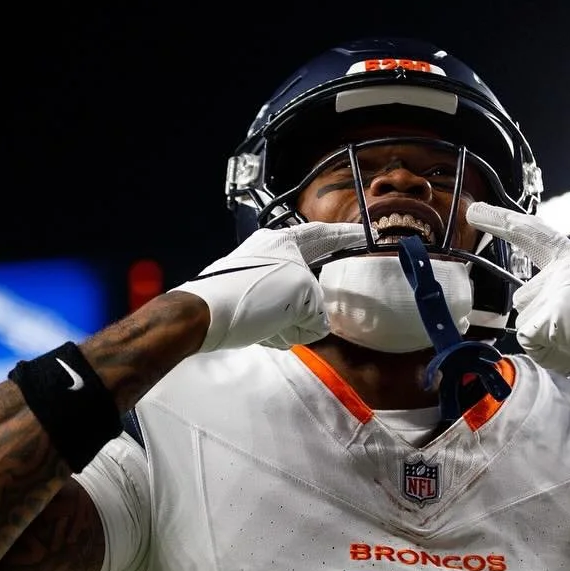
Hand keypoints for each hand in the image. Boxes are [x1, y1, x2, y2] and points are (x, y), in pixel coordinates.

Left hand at [174, 222, 365, 352]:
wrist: (204, 315)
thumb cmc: (254, 296)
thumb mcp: (303, 299)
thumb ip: (319, 311)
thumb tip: (312, 323)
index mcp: (284, 242)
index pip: (324, 235)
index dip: (347, 236)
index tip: (365, 235)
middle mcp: (268, 253)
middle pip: (307, 276)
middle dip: (312, 300)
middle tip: (316, 312)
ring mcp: (254, 275)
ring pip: (290, 300)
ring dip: (292, 319)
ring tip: (282, 331)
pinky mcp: (243, 296)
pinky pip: (272, 313)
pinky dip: (275, 326)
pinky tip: (268, 336)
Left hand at [467, 202, 569, 395]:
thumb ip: (561, 294)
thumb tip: (533, 316)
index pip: (533, 234)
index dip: (502, 222)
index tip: (477, 212)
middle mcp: (567, 265)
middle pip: (524, 298)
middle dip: (538, 323)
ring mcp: (560, 286)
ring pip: (524, 323)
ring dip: (547, 342)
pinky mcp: (554, 311)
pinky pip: (529, 341)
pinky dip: (550, 355)